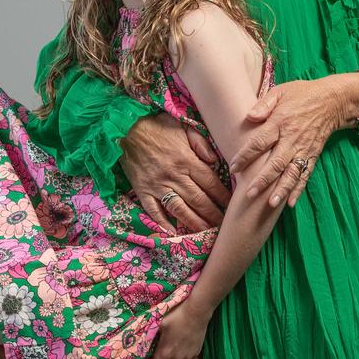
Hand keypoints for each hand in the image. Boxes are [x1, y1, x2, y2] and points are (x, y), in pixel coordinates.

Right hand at [121, 113, 230, 232]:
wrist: (126, 128)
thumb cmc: (158, 127)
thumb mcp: (184, 128)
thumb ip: (201, 144)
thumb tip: (215, 161)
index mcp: (187, 160)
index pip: (210, 182)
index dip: (222, 196)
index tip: (231, 205)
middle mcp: (174, 175)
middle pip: (198, 199)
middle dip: (213, 214)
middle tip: (224, 224)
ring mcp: (157, 185)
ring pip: (179, 209)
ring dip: (194, 222)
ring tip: (206, 232)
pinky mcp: (143, 190)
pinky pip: (153, 210)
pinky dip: (162, 223)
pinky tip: (172, 232)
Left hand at [132, 301, 210, 358]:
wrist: (198, 312)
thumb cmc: (176, 316)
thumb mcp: (158, 325)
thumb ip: (149, 337)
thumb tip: (139, 344)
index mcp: (163, 354)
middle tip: (160, 345)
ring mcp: (187, 358)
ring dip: (171, 356)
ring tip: (173, 339)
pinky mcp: (195, 355)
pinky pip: (183, 358)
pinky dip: (180, 353)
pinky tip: (182, 339)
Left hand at [229, 77, 352, 208]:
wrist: (333, 100)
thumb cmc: (303, 94)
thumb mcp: (281, 91)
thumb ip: (264, 104)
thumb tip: (249, 117)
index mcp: (281, 122)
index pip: (260, 141)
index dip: (246, 155)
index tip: (233, 167)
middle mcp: (292, 138)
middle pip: (276, 163)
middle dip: (262, 180)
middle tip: (249, 194)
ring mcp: (304, 149)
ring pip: (291, 173)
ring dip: (282, 189)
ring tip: (271, 204)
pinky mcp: (313, 154)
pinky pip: (305, 174)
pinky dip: (298, 189)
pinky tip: (291, 202)